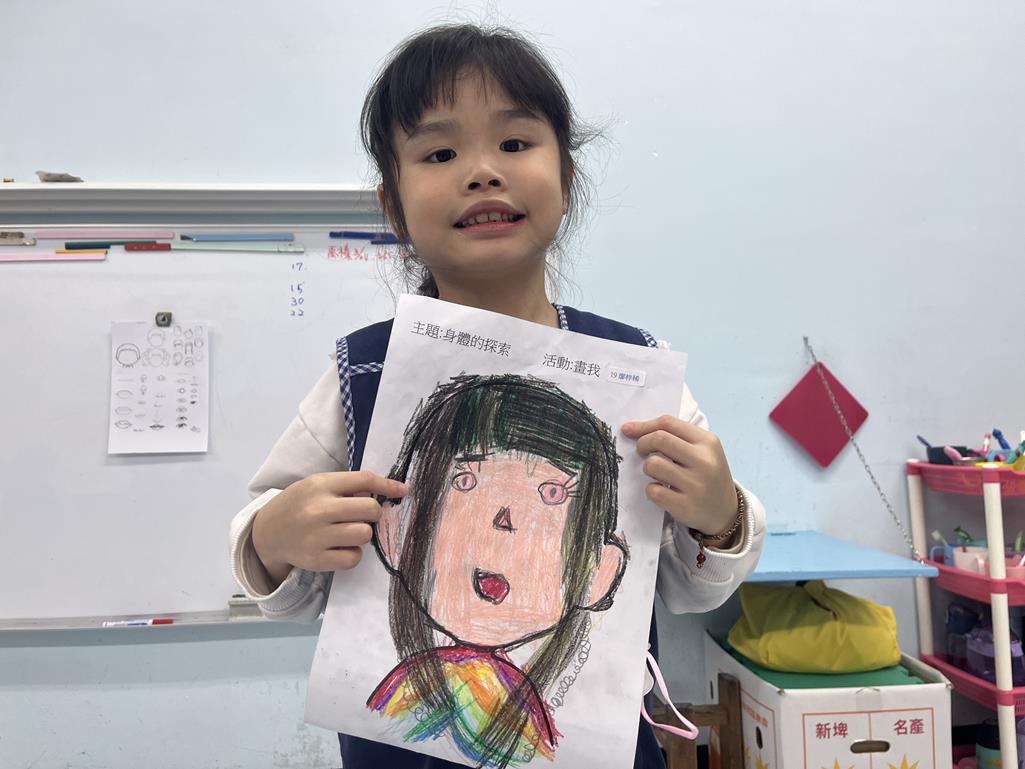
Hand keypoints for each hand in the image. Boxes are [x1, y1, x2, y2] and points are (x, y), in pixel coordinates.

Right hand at [252, 470, 408, 585]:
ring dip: (363, 534)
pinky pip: (354, 558)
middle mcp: (319, 510)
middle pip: (370, 510)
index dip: (389, 485)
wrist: (268, 532)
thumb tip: (390, 490)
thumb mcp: (318, 485)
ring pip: (365, 534)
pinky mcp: (317, 560)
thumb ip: (347, 486)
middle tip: (362, 515)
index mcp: (321, 485)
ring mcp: (317, 537)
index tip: (404, 490)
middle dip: (373, 513)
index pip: (364, 480)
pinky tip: (341, 547)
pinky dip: (353, 554)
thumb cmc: (301, 504)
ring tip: (348, 531)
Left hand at [621, 416, 737, 536]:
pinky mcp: (686, 506)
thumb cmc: (706, 475)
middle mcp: (704, 461)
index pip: (668, 423)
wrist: (725, 512)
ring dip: (648, 468)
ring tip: (657, 474)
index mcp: (708, 442)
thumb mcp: (702, 450)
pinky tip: (662, 491)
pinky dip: (651, 489)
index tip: (628, 430)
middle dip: (642, 444)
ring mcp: (696, 485)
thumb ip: (674, 437)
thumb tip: (631, 429)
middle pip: (659, 439)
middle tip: (642, 452)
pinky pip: (653, 490)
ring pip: (653, 465)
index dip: (643, 425)